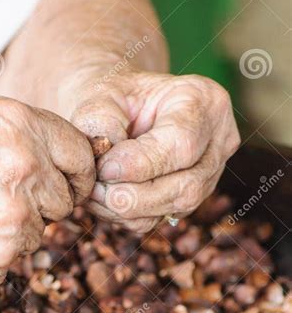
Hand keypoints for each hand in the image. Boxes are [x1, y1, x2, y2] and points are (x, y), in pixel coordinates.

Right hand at [0, 96, 93, 287]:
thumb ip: (13, 129)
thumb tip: (52, 147)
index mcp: (18, 127)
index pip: (81, 154)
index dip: (76, 167)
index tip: (69, 176)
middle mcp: (25, 173)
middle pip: (66, 198)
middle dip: (45, 198)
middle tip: (4, 195)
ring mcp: (13, 223)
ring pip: (39, 232)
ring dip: (15, 227)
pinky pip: (11, 258)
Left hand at [68, 72, 240, 233]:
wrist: (117, 109)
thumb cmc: (111, 96)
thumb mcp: (101, 93)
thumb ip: (102, 121)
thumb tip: (111, 167)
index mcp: (204, 101)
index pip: (182, 144)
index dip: (141, 164)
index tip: (104, 168)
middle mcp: (218, 141)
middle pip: (185, 186)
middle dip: (134, 195)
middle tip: (95, 187)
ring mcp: (209, 174)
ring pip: (174, 207)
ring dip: (126, 208)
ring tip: (94, 191)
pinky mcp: (189, 199)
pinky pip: (159, 219)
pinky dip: (126, 215)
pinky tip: (104, 198)